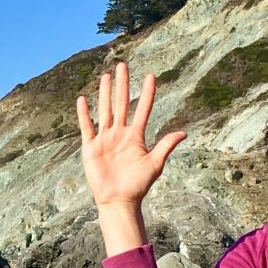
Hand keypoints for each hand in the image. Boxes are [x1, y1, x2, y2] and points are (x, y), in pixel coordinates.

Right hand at [77, 60, 185, 209]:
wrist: (119, 201)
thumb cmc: (138, 186)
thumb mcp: (154, 164)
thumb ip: (165, 146)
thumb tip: (183, 132)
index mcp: (136, 136)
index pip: (142, 109)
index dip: (147, 93)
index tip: (150, 75)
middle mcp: (120, 134)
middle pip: (121, 104)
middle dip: (122, 84)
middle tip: (122, 65)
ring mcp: (104, 140)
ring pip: (105, 110)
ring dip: (105, 93)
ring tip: (106, 76)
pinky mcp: (90, 148)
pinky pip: (87, 127)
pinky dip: (84, 114)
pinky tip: (83, 100)